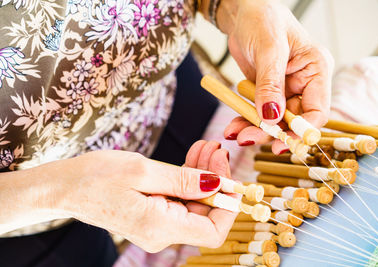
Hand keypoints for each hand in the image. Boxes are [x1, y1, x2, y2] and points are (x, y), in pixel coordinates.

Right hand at [55, 142, 234, 251]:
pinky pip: (180, 199)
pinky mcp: (153, 214)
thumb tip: (218, 184)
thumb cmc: (96, 177)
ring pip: (194, 203)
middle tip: (216, 148)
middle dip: (216, 180)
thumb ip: (184, 179)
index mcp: (159, 227)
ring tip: (205, 146)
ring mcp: (158, 225)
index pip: (213, 231)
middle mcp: (161, 233)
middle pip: (206, 213)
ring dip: (203, 175)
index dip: (228, 205)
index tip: (229, 174)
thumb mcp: (143, 171)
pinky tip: (193, 157)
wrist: (65, 187)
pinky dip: (188, 179)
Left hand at [216, 0, 333, 152]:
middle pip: (293, 121)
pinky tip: (233, 127)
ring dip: (255, 130)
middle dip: (272, 132)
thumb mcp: (268, 49)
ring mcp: (285, 90)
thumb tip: (271, 117)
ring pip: (274, 121)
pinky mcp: (267, 93)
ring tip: (236, 134)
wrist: (242, 14)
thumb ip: (271, 84)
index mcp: (316, 70)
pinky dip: (246, 121)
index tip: (281, 141)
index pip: (317, 111)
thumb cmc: (262, 19)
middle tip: (248, 138)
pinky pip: (259, 114)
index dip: (301, 131)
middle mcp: (304, 83)